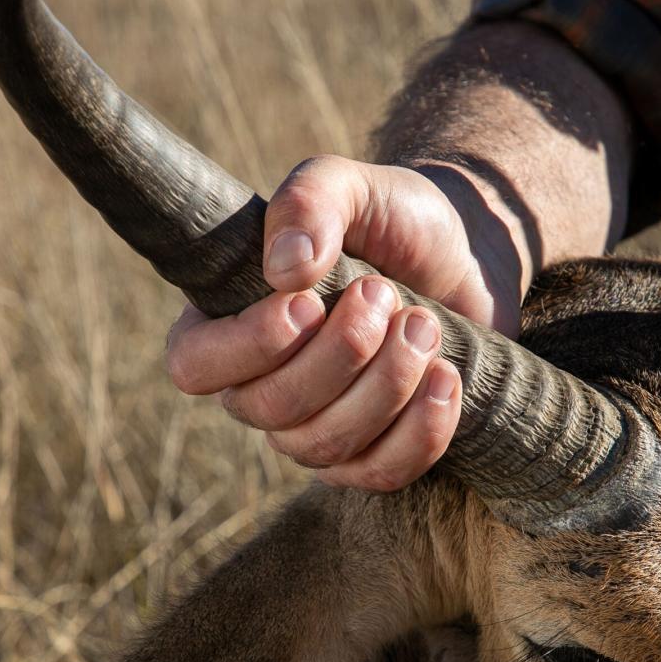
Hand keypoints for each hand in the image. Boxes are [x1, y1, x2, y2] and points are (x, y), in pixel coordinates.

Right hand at [165, 154, 524, 490]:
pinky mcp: (369, 456)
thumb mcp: (353, 187)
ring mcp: (312, 431)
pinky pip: (379, 474)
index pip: (195, 364)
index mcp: (228, 320)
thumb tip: (284, 269)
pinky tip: (444, 377)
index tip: (309, 303)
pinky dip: (419, 431)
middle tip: (384, 294)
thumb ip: (310, 204)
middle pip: (271, 409)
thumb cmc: (392, 219)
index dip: (247, 347)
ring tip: (423, 324)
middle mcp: (259, 387)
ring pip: (326, 446)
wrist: (465, 256)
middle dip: (339, 356)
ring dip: (385, 385)